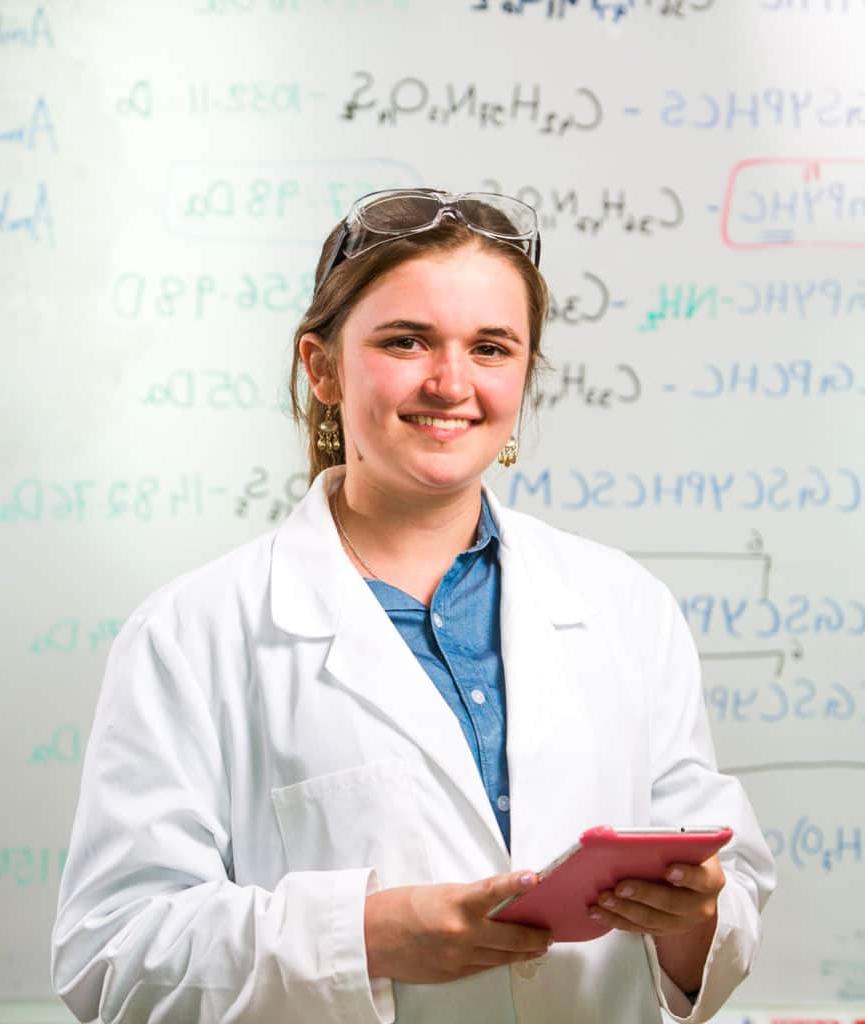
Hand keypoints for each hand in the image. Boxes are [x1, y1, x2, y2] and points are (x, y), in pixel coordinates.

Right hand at [364, 871, 552, 983]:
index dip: (516, 884)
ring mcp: (459, 957)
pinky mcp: (453, 974)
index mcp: (455, 904)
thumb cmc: (399, 908)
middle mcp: (461, 933)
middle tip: (550, 930)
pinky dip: (500, 960)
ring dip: (524, 951)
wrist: (371, 938)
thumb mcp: (438, 892)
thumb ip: (469, 899)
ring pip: (503, 956)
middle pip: (511, 936)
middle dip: (535, 935)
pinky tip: (510, 956)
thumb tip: (497, 903)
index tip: (536, 877)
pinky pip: (485, 967)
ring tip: (539, 945)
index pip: (493, 891)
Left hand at [588, 853, 723, 936]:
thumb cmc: (687, 857)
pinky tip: (599, 912)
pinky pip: (639, 929)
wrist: (695, 884)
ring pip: (652, 920)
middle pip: (672, 904)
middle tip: (620, 886)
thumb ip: (674, 844)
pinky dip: (617, 921)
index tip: (669, 870)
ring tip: (603, 899)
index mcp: (710, 879)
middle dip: (643, 895)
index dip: (687, 875)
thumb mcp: (689, 846)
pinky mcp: (664, 930)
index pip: (702, 878)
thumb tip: (643, 839)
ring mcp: (683, 922)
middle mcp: (700, 906)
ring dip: (624, 910)